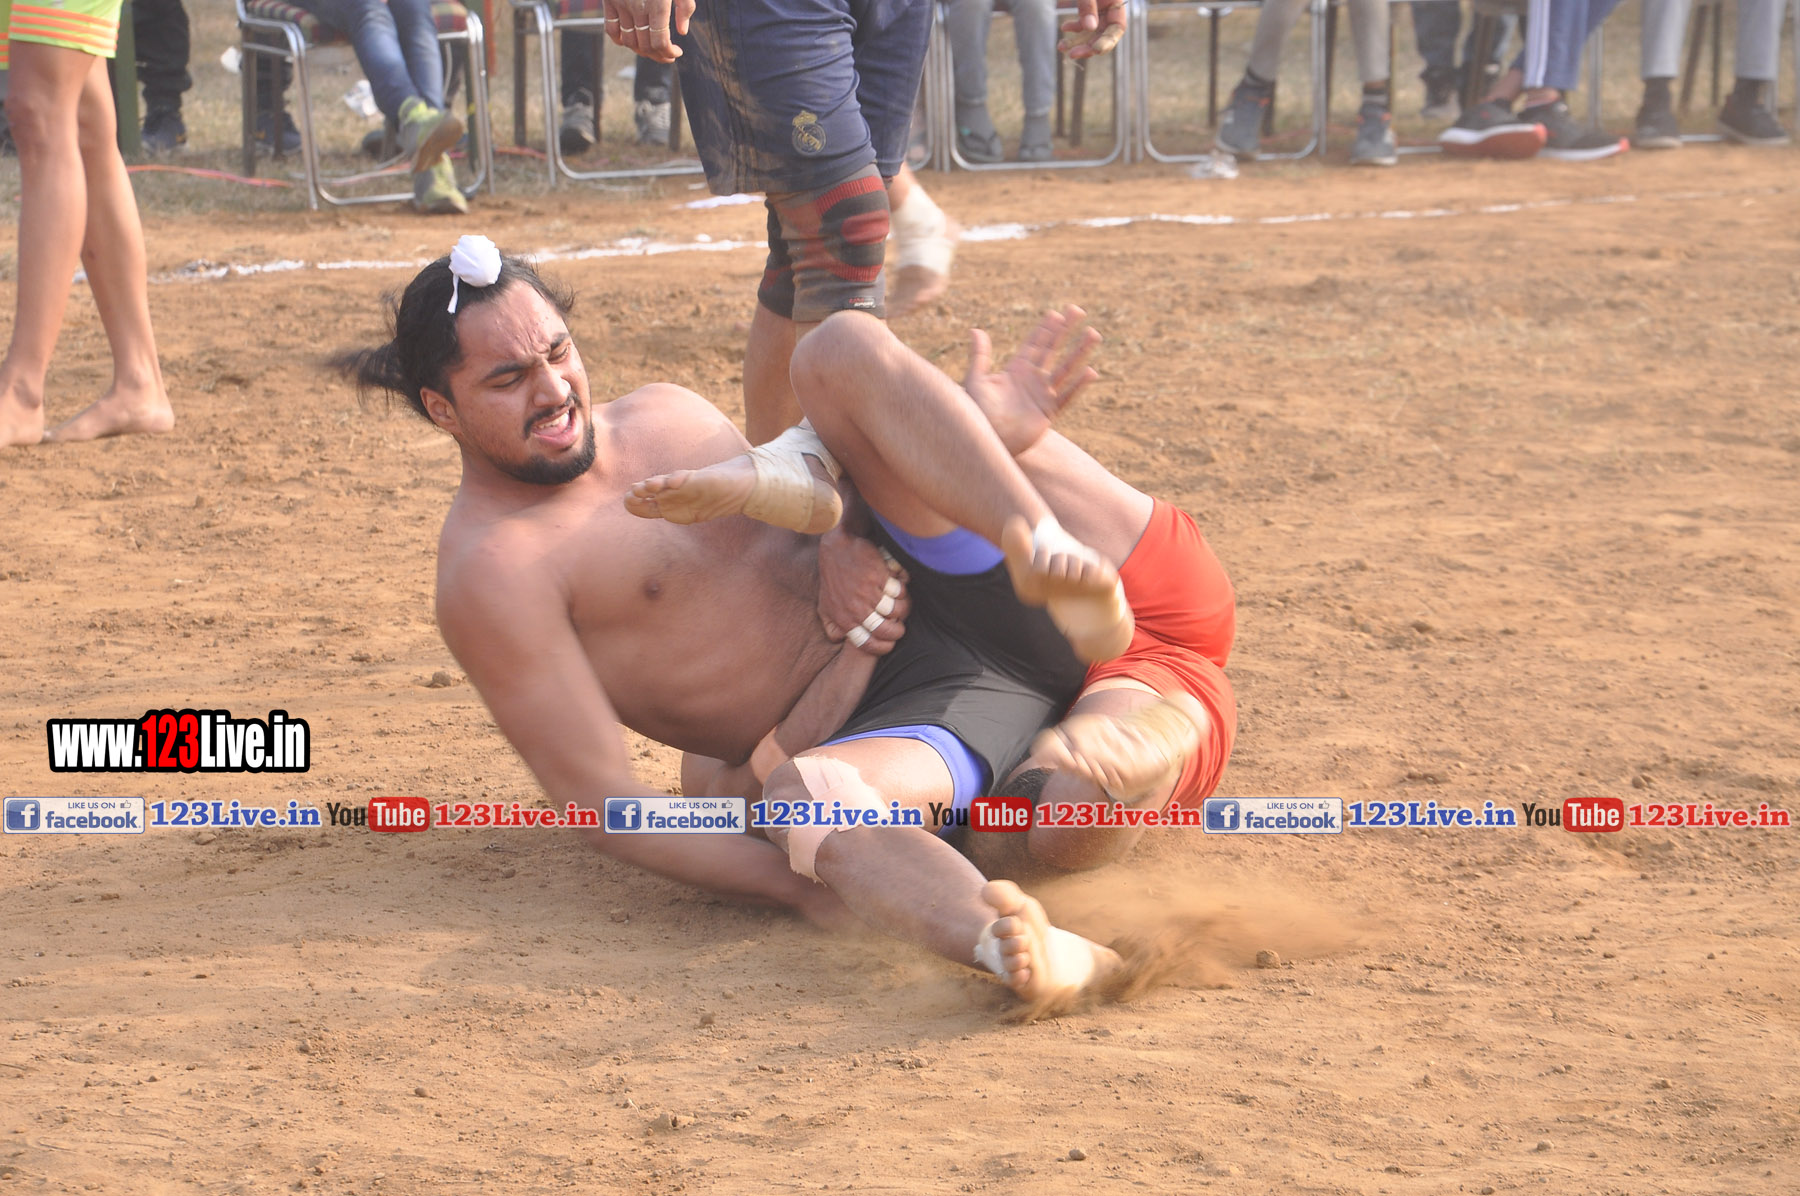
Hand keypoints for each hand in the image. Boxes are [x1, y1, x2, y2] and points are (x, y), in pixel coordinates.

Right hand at [603, 0, 693, 63]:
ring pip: (629, 41)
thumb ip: (685, 7)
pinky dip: (620, 41)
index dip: (669, 53)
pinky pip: (611, 29)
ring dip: (641, 51)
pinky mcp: (609, 1)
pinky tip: (631, 42)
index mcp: (658, 5)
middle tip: (668, 55)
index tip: (677, 53)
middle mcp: (638, 7)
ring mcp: (621, 5)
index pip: (660, 42)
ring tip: (652, 49)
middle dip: (658, 55)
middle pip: (645, 45)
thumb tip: (683, 32)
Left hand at [816, 526, 908, 655]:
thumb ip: (832, 626)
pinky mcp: (879, 576)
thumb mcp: (825, 605)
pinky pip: (900, 591)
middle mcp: (856, 609)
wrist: (838, 547)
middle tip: (900, 626)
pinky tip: (897, 583)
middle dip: (898, 631)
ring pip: (898, 610)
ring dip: (903, 608)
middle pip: (887, 631)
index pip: (868, 644)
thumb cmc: (832, 577)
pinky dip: (902, 588)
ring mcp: (869, 593)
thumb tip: (841, 640)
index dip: (883, 647)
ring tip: (900, 603)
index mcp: (844, 619)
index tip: (890, 643)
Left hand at [962, 305, 1101, 454]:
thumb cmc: (976, 414)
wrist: (987, 441)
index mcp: (1015, 370)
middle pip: (1052, 349)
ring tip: (1093, 334)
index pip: (1034, 344)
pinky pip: (1067, 396)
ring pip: (1066, 369)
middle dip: (1065, 330)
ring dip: (1079, 351)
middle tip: (1077, 311)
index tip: (1057, 312)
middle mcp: (1031, 380)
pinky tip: (1091, 372)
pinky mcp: (1048, 413)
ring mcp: (1041, 396)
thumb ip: (979, 356)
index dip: (1045, 328)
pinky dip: (1078, 385)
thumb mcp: (976, 382)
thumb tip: (976, 330)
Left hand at [1060, 0, 1126, 59]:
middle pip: (1102, 35)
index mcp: (1116, 2)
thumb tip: (1090, 27)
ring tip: (1061, 46)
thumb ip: (1088, 5)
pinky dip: (1074, 28)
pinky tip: (1064, 28)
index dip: (1108, 41)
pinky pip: (1082, 24)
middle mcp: (1109, 9)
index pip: (1118, 27)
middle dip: (1087, 46)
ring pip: (1090, 33)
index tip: (1095, 49)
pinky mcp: (1087, 10)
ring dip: (1076, 42)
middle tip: (1072, 54)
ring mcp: (1099, 11)